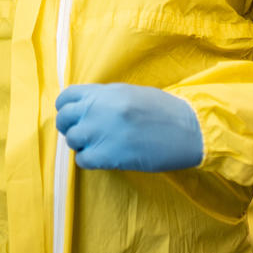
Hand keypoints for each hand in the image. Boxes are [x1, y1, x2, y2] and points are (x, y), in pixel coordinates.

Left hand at [55, 83, 203, 171]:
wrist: (188, 129)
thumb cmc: (163, 110)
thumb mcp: (130, 93)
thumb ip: (104, 99)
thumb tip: (84, 109)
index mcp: (104, 92)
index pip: (66, 98)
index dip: (67, 108)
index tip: (75, 116)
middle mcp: (98, 109)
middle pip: (64, 119)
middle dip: (70, 127)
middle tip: (85, 133)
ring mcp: (101, 132)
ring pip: (71, 140)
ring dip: (81, 144)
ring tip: (99, 145)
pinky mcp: (108, 155)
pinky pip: (82, 160)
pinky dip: (89, 160)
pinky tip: (105, 157)